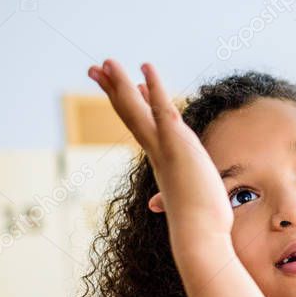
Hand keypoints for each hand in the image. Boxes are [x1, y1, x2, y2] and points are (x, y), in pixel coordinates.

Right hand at [87, 60, 232, 248]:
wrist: (200, 236)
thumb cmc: (199, 222)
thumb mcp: (183, 201)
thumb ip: (169, 197)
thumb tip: (157, 203)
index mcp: (160, 160)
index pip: (142, 126)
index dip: (132, 105)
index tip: (127, 87)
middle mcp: (156, 152)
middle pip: (129, 114)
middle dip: (113, 89)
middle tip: (95, 68)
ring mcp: (164, 148)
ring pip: (137, 110)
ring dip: (121, 83)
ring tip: (107, 61)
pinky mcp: (177, 145)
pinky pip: (163, 109)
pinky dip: (155, 88)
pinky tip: (145, 69)